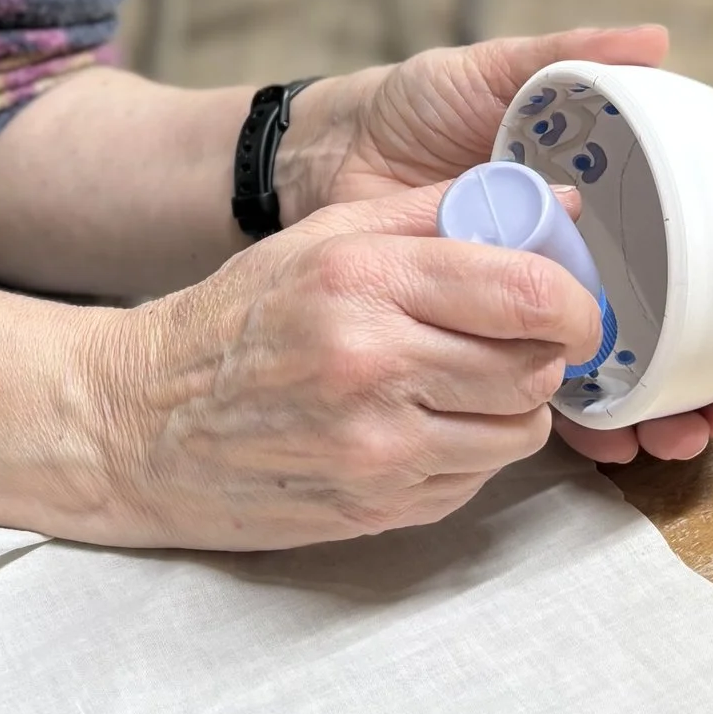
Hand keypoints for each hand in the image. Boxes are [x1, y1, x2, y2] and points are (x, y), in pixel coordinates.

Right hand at [86, 195, 604, 551]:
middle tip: (513, 338)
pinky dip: (468, 450)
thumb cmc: (236, 320)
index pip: (527, 293)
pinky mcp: (378, 507)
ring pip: (521, 431)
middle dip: (543, 351)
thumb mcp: (323, 237)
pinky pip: (477, 479)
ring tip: (460, 381)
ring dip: (511, 406)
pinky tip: (418, 424)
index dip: (573, 300)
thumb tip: (556, 206)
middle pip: (536, 367)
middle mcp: (373, 364)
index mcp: (362, 280)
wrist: (140, 423)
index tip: (568, 300)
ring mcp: (377, 448)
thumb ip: (438, 213)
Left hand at [275, 25, 712, 470]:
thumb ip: (565, 56)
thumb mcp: (488, 71)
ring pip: (644, 367)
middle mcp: (600, 249)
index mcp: (616, 190)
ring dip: (681, 406)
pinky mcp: (504, 340)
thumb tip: (654, 41)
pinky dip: (603, 424)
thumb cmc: (412, 107)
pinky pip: (568, 394)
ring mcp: (556, 300)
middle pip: (698, 318)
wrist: (329, 161)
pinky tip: (625, 444)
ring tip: (693, 430)